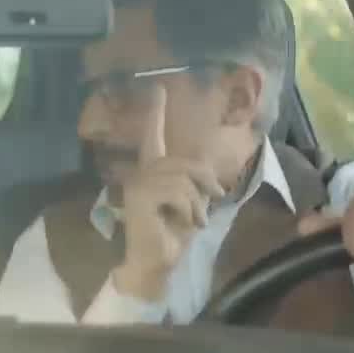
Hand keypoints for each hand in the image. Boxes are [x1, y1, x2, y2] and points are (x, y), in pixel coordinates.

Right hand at [113, 84, 225, 299]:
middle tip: (215, 196)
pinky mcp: (140, 198)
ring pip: (183, 178)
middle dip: (205, 179)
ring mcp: (137, 186)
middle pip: (183, 162)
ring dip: (197, 202)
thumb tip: (212, 183)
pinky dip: (190, 209)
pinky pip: (177, 191)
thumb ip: (196, 187)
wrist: (153, 264)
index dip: (155, 113)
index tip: (157, 87)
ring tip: (196, 220)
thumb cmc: (171, 237)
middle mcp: (140, 174)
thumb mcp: (190, 206)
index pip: (152, 138)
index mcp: (151, 173)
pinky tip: (186, 223)